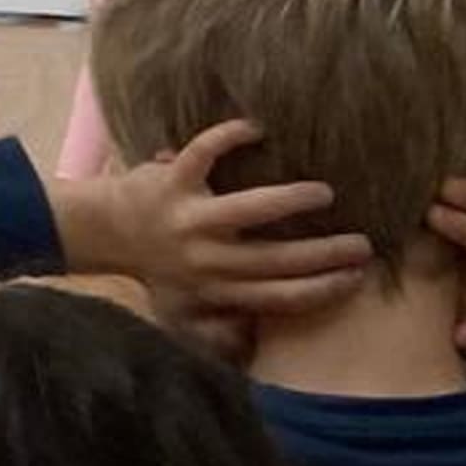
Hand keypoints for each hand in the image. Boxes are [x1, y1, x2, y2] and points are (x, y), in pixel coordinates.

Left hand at [55, 122, 371, 320]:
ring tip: (324, 193)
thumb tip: (268, 337)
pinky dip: (227, 137)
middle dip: (324, 254)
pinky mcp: (170, 182)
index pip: (279, 297)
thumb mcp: (187, 306)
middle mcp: (206, 259)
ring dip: (289, 200)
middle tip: (364, 244)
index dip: (322, 290)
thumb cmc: (155, 267)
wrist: (100, 232)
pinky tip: (257, 129)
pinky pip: (203, 154)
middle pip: (275, 259)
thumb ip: (226, 321)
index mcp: (216, 290)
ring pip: (248, 209)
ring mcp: (189, 219)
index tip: (358, 278)